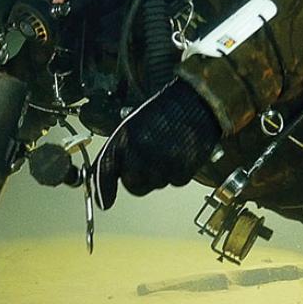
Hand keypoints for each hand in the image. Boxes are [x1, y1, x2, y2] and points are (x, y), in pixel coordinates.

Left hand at [93, 80, 220, 209]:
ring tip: (166, 153)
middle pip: (133, 184)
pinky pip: (175, 181)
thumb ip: (122, 146)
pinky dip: (176, 173)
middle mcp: (142, 153)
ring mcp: (163, 163)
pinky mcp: (183, 170)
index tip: (104, 201)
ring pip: (155, 184)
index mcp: (126, 137)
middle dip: (137, 179)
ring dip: (158, 175)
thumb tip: (113, 169)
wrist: (198, 102)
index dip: (104, 189)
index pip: (107, 169)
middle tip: (146, 165)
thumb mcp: (136, 123)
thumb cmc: (168, 109)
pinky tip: (179, 155)